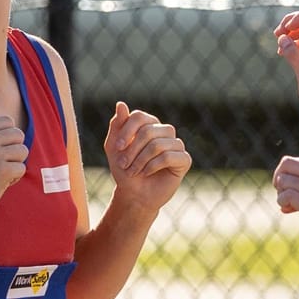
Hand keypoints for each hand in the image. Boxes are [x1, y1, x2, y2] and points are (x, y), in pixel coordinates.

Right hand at [0, 116, 28, 222]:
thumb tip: (18, 131)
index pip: (8, 121)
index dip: (8, 138)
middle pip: (18, 135)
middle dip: (14, 150)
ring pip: (23, 151)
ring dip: (15, 164)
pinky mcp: (1, 171)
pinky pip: (22, 168)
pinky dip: (14, 178)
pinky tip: (0, 183)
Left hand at [103, 101, 189, 219]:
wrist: (134, 195)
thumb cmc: (124, 170)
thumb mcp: (114, 147)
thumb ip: (117, 125)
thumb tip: (121, 104)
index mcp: (149, 125)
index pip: (139, 117)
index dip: (127, 131)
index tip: (117, 148)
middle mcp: (165, 131)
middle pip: (148, 131)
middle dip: (132, 150)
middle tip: (123, 165)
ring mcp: (176, 145)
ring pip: (158, 144)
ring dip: (140, 160)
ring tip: (133, 171)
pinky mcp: (184, 160)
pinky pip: (169, 156)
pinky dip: (153, 166)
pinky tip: (147, 172)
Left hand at [271, 155, 298, 267]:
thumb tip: (278, 180)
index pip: (293, 161)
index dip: (285, 176)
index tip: (291, 192)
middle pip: (286, 165)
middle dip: (279, 180)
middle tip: (285, 196)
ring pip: (285, 180)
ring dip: (281, 195)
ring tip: (289, 207)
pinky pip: (289, 195)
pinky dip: (283, 202)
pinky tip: (288, 210)